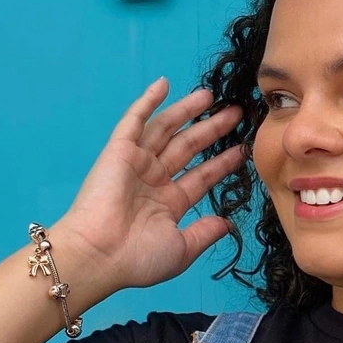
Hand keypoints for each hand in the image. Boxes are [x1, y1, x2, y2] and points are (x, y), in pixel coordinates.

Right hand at [53, 78, 245, 289]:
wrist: (101, 254)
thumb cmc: (138, 258)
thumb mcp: (182, 249)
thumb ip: (205, 233)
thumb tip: (228, 224)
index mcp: (169, 204)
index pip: (201, 176)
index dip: (221, 163)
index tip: (242, 150)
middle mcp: (154, 180)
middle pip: (189, 147)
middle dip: (212, 130)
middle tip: (236, 114)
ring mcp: (137, 164)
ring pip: (167, 129)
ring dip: (187, 111)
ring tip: (211, 96)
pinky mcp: (119, 151)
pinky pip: (134, 120)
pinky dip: (148, 101)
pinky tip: (164, 84)